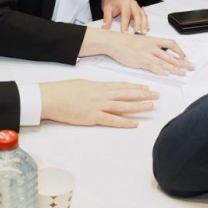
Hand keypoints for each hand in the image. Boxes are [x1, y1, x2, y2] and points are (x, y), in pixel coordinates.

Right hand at [39, 79, 158, 127]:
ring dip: (138, 106)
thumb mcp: (82, 84)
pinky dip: (124, 122)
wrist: (51, 97)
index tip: (146, 88)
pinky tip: (135, 123)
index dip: (135, 87)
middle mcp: (102, 94)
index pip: (122, 86)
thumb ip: (95, 88)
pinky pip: (112, 120)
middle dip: (143, 94)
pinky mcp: (92, 117)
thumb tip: (104, 89)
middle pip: (126, 94)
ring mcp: (98, 106)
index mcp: (99, 86)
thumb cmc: (63, 90)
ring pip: (123, 106)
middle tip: (157, 95)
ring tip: (151, 106)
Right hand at [82, 27, 192, 75]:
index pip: (171, 43)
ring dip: (175, 68)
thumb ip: (151, 46)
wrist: (114, 42)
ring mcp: (146, 54)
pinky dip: (160, 70)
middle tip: (191, 67)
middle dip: (183, 62)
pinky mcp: (140, 61)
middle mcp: (152, 46)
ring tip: (183, 73)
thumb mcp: (142, 41)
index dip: (179, 50)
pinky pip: (153, 66)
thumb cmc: (126, 42)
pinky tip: (167, 74)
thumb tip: (160, 53)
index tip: (185, 57)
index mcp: (153, 40)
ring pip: (164, 62)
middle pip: (171, 55)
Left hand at [101, 0, 148, 32]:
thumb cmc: (111, 3)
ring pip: (143, 15)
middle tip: (137, 34)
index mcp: (124, 2)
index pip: (126, 14)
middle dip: (138, 25)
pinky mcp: (139, 10)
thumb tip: (105, 28)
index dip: (125, 24)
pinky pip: (144, 16)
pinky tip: (147, 29)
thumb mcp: (106, 9)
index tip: (125, 33)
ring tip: (143, 33)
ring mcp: (137, 6)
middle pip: (137, 14)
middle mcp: (132, 3)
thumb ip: (107, 18)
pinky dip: (146, 23)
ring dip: (144, 24)